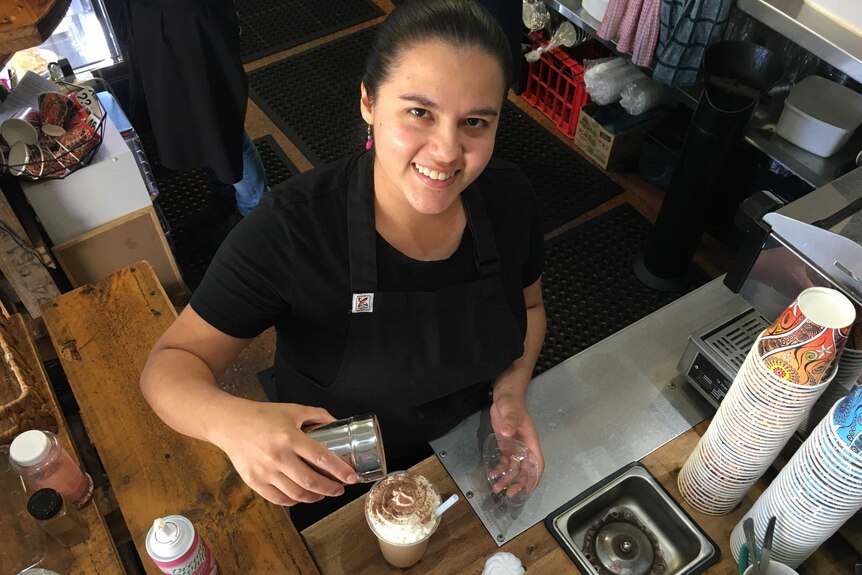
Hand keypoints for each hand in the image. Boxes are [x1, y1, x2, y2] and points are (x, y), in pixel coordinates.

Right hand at [209, 401, 357, 505]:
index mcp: (289, 437)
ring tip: (323, 493)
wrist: (229, 423)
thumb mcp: (292, 410)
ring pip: (296, 494)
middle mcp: (278, 456)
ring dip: (314, 497)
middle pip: (311, 481)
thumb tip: (337, 423)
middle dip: (331, 489)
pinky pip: (278, 498)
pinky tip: (302, 497)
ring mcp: (265, 471)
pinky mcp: (254, 481)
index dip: (339, 470)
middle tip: (340, 489)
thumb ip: (317, 415)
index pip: (321, 458)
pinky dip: (294, 501)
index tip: (351, 477)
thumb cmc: (261, 415)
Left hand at [489, 392, 543, 497]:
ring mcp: (515, 448)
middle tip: (510, 493)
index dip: (535, 477)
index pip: (537, 462)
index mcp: (531, 441)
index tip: (529, 489)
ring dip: (507, 479)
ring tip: (497, 489)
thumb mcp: (511, 411)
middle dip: (519, 483)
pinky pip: (504, 462)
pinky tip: (492, 475)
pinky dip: (499, 470)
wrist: (504, 397)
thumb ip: (510, 422)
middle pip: (525, 469)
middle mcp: (524, 447)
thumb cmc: (512, 404)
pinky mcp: (505, 446)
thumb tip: (507, 434)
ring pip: (513, 469)